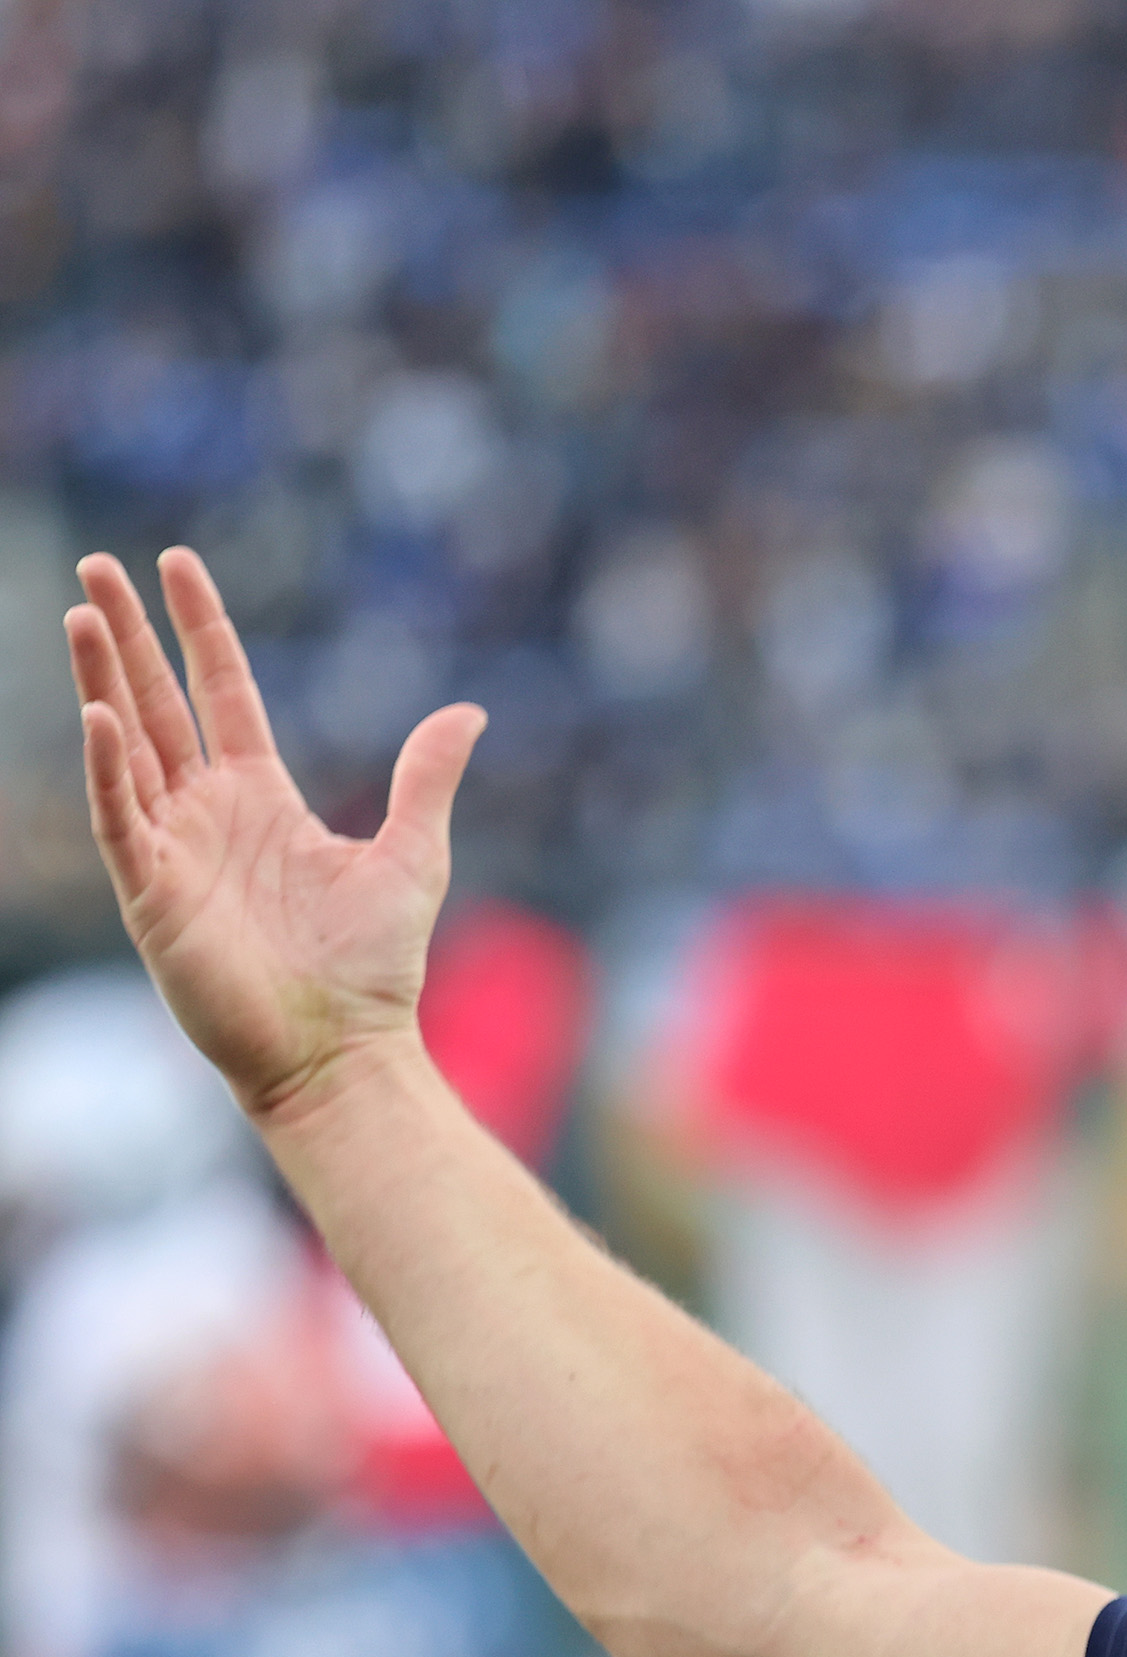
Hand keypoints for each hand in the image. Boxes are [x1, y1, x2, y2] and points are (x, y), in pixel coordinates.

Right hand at [66, 550, 480, 1123]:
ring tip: (82, 615)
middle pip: (159, 702)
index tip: (176, 563)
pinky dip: (109, 769)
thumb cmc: (375, 965)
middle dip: (130, 635)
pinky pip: (122, 817)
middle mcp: (209, 812)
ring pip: (127, 746)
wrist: (345, 1048)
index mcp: (263, 796)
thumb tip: (469, 711)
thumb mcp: (414, 854)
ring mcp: (174, 848)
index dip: (200, 629)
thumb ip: (427, 778)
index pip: (222, 691)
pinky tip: (100, 716)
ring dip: (103, 682)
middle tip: (98, 565)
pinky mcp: (152, 893)